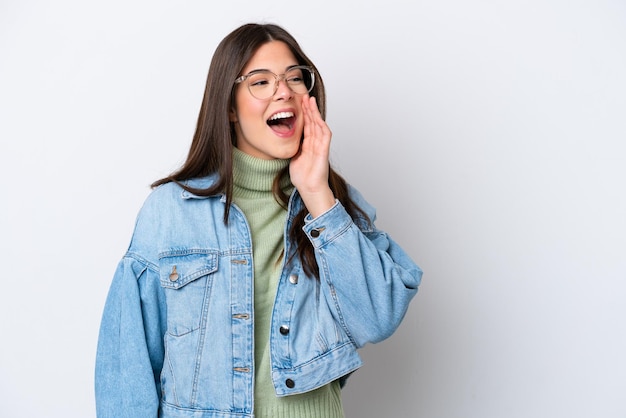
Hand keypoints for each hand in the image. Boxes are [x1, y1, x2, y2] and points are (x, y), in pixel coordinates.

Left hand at [290, 95, 335, 217]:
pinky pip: (324, 135)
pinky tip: (317, 116)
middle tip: (304, 95)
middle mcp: (316, 143)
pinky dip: (321, 124)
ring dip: (314, 113)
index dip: (303, 113)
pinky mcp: (324, 151)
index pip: (307, 125)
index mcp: (308, 144)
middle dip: (309, 109)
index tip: (299, 102)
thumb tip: (282, 140)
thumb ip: (292, 148)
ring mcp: (321, 146)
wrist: (309, 189)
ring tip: (309, 101)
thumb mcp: (293, 158)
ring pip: (319, 125)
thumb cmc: (303, 177)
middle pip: (313, 122)